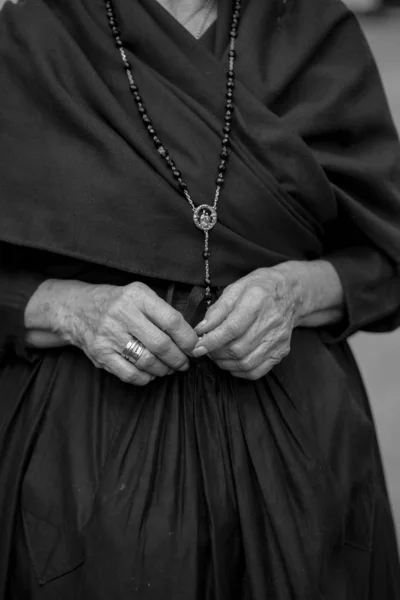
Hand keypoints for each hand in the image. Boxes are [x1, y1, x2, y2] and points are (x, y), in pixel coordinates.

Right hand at [26, 279, 198, 385]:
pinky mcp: (100, 354)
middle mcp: (122, 314)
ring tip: (170, 368)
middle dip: (179, 358)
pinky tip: (151, 373)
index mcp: (137, 296)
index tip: (194, 346)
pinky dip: (146, 378)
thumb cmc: (116, 302)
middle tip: (185, 362)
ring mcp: (109, 335)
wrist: (76, 308)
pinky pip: (130, 374)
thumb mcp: (138, 295)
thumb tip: (190, 336)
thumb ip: (162, 311)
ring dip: (165, 369)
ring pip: (147, 361)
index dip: (188, 338)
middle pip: (161, 344)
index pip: (171, 320)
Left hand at [192, 268, 300, 379]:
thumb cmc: (259, 288)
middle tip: (206, 349)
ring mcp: (278, 339)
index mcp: (257, 301)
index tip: (197, 347)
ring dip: (225, 363)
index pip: (232, 328)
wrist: (291, 293)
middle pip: (238, 349)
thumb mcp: (235, 288)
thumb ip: (217, 310)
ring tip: (216, 355)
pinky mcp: (281, 351)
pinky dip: (239, 371)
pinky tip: (231, 362)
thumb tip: (201, 329)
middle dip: (215, 353)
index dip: (212, 341)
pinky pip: (257, 371)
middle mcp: (271, 322)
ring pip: (246, 363)